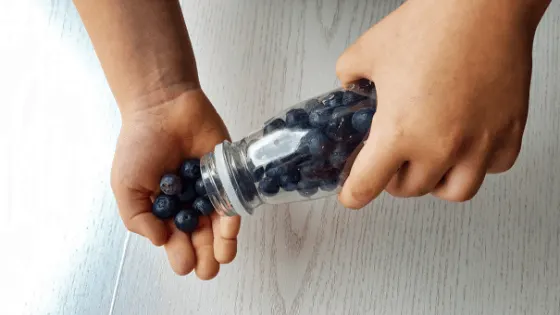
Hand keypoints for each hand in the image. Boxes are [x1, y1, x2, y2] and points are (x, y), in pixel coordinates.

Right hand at [111, 89, 239, 278]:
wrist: (163, 107)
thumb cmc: (140, 144)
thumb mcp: (126, 185)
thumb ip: (138, 217)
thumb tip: (160, 240)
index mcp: (165, 209)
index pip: (175, 239)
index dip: (180, 254)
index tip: (185, 264)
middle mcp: (190, 203)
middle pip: (201, 237)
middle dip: (205, 257)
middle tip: (207, 270)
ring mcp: (211, 189)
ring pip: (220, 224)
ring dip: (223, 244)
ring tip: (222, 258)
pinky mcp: (227, 174)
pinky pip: (233, 199)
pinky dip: (232, 215)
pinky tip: (229, 230)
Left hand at [336, 0, 548, 207]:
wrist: (483, 5)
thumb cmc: (431, 24)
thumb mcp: (368, 51)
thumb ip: (350, 77)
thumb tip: (350, 86)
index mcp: (399, 132)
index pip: (368, 185)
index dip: (354, 194)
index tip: (352, 196)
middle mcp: (440, 147)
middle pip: (409, 190)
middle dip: (393, 179)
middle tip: (389, 161)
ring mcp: (479, 143)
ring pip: (455, 191)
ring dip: (435, 182)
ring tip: (428, 161)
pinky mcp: (509, 131)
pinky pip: (494, 167)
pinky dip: (477, 163)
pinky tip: (467, 144)